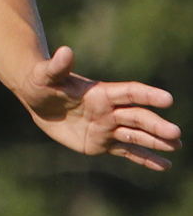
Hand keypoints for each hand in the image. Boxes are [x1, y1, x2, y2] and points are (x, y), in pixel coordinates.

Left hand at [20, 46, 181, 169]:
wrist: (38, 101)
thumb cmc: (41, 82)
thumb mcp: (46, 74)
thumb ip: (58, 66)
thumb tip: (65, 50)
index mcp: (100, 92)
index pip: (128, 92)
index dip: (146, 95)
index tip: (167, 99)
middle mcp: (108, 110)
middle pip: (136, 117)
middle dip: (155, 125)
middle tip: (176, 134)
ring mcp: (107, 127)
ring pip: (136, 135)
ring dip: (156, 141)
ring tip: (177, 146)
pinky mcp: (102, 143)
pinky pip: (127, 152)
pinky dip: (146, 159)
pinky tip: (164, 165)